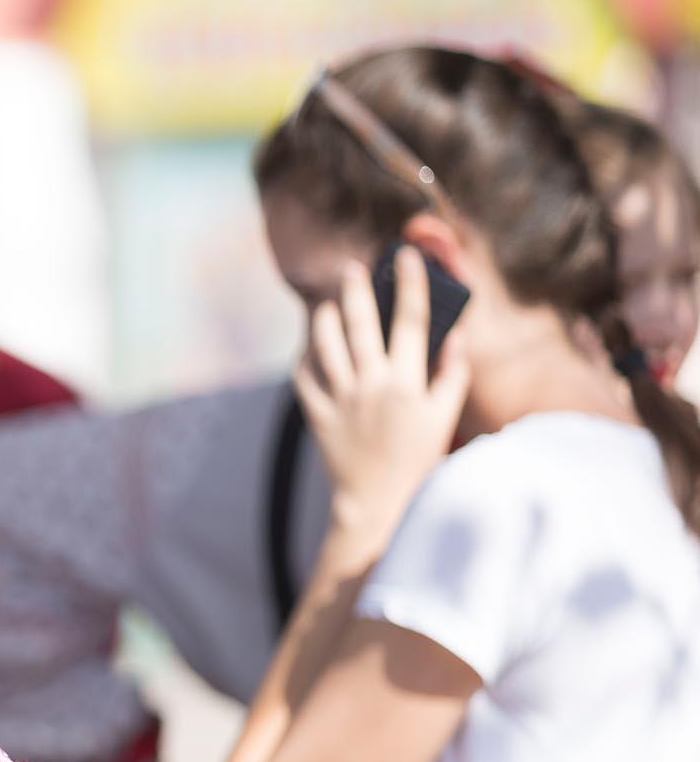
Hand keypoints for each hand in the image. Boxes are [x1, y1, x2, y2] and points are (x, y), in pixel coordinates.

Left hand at [293, 248, 470, 539]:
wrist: (378, 503)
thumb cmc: (418, 460)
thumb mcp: (446, 417)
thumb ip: (453, 373)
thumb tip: (456, 333)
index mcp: (409, 383)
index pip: (412, 321)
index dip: (410, 284)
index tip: (406, 257)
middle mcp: (373, 386)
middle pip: (361, 324)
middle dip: (357, 290)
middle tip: (352, 267)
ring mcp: (341, 400)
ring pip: (326, 345)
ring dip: (324, 318)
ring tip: (327, 303)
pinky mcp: (316, 415)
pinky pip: (304, 376)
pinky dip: (305, 356)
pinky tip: (310, 344)